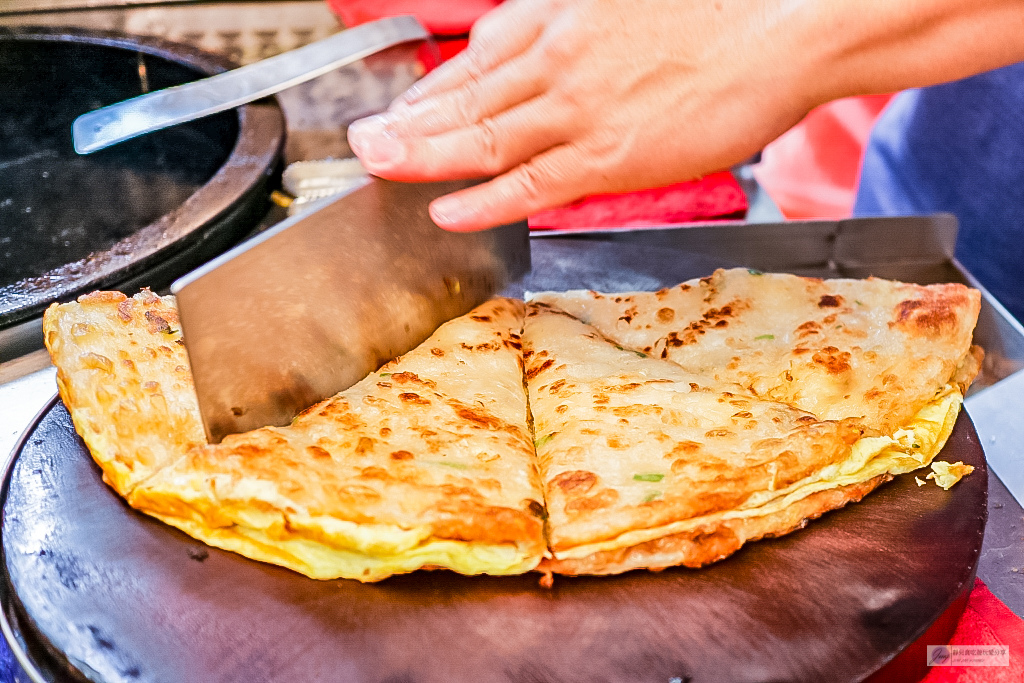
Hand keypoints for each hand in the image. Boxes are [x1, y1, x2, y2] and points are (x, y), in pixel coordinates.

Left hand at [347, 0, 816, 230]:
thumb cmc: (716, 17)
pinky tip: (445, 209)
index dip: (431, 86)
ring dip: (422, 156)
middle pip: (463, 97)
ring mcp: (577, 109)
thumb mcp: (626, 4)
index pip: (477, 58)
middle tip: (362, 139)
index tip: (401, 104)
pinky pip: (528, 182)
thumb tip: (548, 53)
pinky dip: (482, 198)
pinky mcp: (606, 155)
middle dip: (406, 121)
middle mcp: (556, 60)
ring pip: (481, 138)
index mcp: (561, 18)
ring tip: (380, 167)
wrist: (780, 31)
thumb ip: (579, 29)